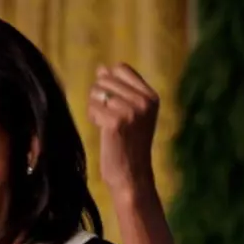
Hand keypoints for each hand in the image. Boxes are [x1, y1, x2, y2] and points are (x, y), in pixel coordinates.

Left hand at [87, 63, 158, 195]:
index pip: (120, 68)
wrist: (132, 176)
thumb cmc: (128, 146)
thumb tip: (102, 68)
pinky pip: (92, 108)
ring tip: (106, 125)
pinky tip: (103, 131)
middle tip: (107, 118)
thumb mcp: (130, 114)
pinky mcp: (116, 122)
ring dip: (94, 108)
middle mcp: (144, 101)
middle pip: (105, 79)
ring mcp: (131, 111)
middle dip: (99, 97)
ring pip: (96, 92)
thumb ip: (119, 90)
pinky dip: (92, 118)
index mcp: (151, 97)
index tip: (112, 103)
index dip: (108, 82)